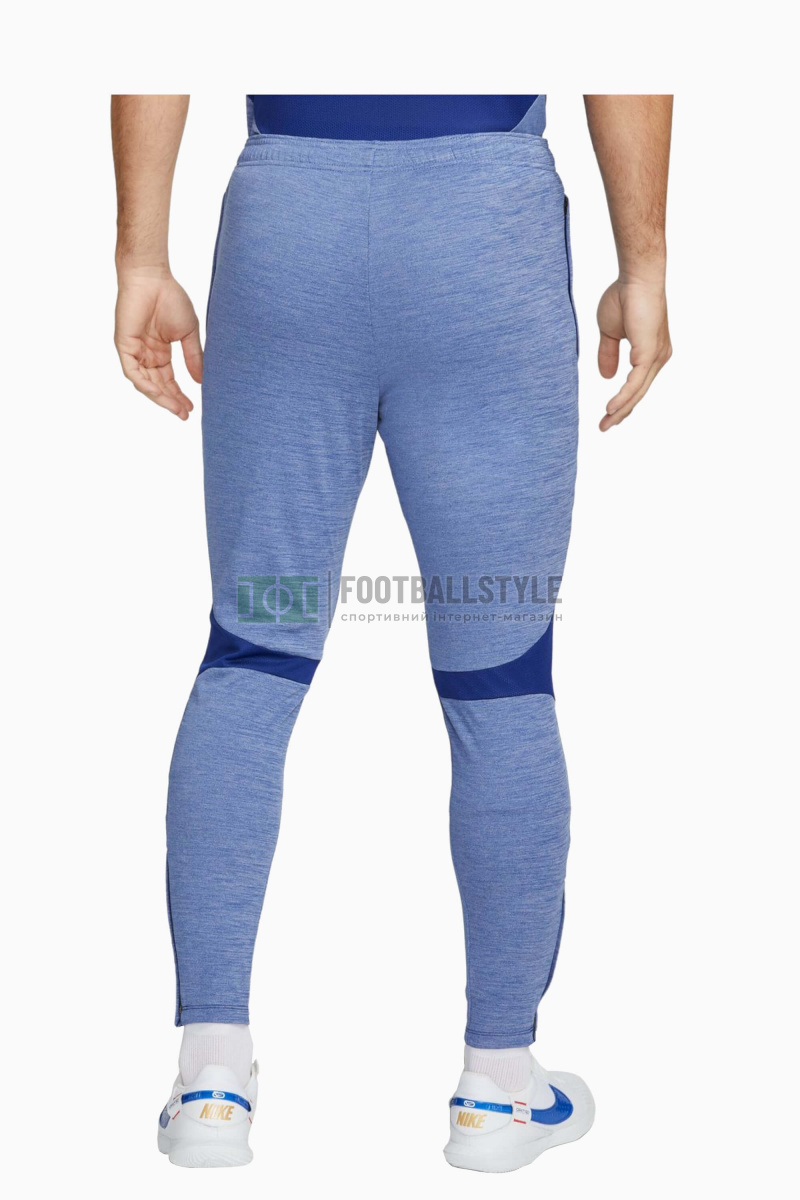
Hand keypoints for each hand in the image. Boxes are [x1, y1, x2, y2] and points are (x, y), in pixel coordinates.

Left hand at [114, 267, 201, 419]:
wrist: (152, 277)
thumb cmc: (170, 298)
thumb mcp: (188, 333)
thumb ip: (193, 357)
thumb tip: (201, 381)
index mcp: (159, 351)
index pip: (168, 380)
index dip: (179, 395)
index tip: (192, 408)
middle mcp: (145, 354)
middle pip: (157, 385)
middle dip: (171, 401)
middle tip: (185, 414)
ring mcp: (134, 351)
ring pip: (145, 383)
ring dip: (160, 397)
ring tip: (176, 408)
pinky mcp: (124, 345)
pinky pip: (133, 372)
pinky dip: (145, 384)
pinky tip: (159, 394)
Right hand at [596, 278, 671, 430]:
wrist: (636, 278)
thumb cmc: (625, 297)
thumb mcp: (610, 332)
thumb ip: (608, 354)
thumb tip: (606, 377)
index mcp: (650, 353)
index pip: (636, 384)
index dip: (622, 401)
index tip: (608, 414)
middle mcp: (658, 357)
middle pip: (638, 393)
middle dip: (621, 412)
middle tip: (604, 427)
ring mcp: (656, 357)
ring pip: (637, 392)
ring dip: (620, 410)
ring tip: (605, 424)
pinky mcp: (650, 354)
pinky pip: (635, 383)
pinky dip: (623, 398)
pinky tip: (612, 409)